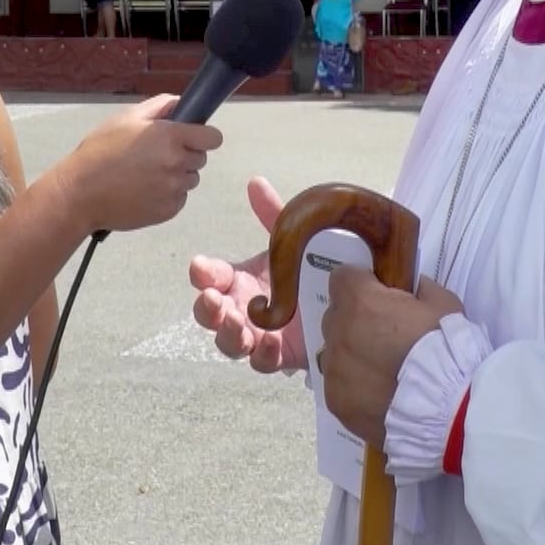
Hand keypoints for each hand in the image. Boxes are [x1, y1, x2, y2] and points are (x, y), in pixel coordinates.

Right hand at [55, 95, 221, 235]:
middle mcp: (177, 163)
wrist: (81, 193)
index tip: (193, 137)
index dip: (204, 136)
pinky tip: (144, 190)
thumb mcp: (126, 118)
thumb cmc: (100, 152)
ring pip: (190, 179)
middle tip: (156, 155)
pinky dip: (167, 195)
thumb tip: (181, 104)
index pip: (212, 138)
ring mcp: (173, 189)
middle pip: (200, 158)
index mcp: (170, 137)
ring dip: (176, 176)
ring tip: (146, 174)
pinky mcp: (168, 210)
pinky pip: (179, 199)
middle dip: (185, 155)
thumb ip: (160, 106)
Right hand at [188, 176, 306, 373]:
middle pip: (210, 314)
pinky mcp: (281, 355)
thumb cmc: (306, 268)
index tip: (201, 266)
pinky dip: (263, 354)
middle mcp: (241, 307)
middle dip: (207, 309)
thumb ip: (273, 214)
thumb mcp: (291, 239)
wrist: (343, 296)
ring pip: (230, 342)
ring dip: (228, 334)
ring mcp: (258, 334)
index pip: (209, 276)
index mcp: (238, 278)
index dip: (202, 273)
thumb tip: (255, 182)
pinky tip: (271, 342)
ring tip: (238, 323)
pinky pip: (263, 362)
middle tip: (213, 300)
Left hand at [319, 266, 463, 449]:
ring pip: (335, 353)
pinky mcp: (336, 402)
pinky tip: (380, 395)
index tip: (379, 297)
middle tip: (386, 336)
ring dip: (353, 355)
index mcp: (361, 303)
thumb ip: (422, 289)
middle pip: (336, 316)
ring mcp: (334, 370)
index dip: (361, 284)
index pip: (342, 278)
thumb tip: (414, 288)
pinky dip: (354, 386)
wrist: (447, 410)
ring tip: (384, 371)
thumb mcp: (446, 306)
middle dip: (356, 321)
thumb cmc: (448, 351)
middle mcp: (339, 333)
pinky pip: (339, 385)